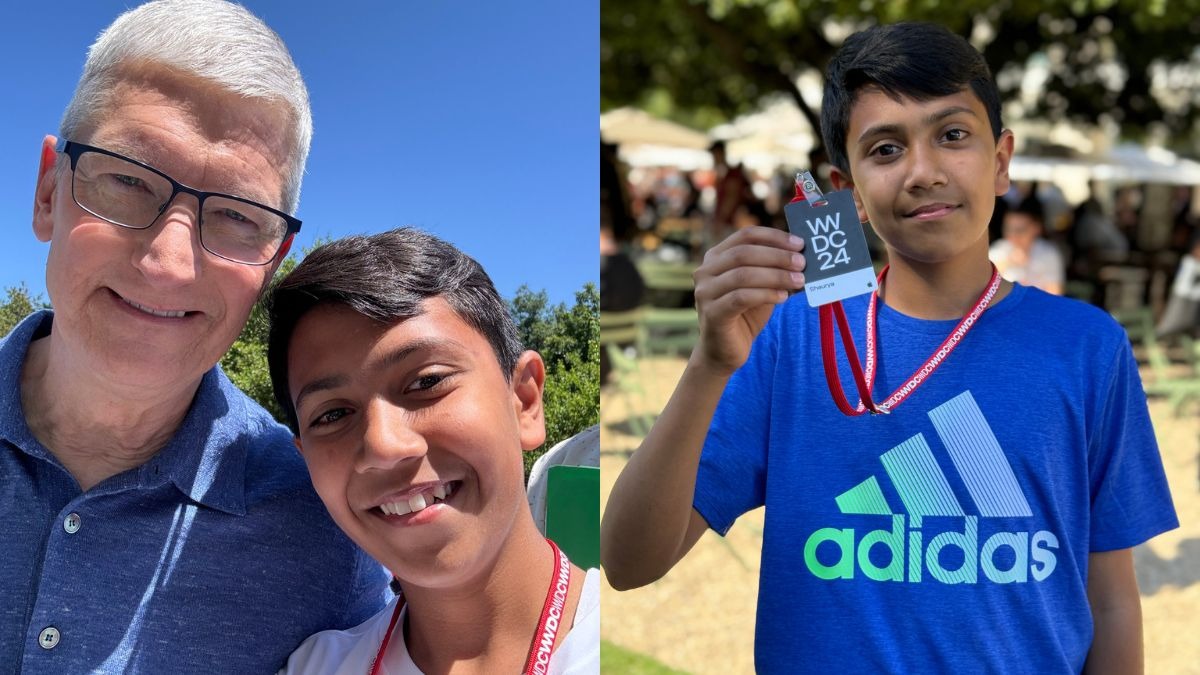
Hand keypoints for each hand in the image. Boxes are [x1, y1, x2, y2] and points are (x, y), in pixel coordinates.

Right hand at [691, 226, 805, 375]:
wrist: (723, 351)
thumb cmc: (744, 315)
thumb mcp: (760, 286)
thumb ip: (772, 270)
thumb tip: (802, 257)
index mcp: (716, 257)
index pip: (745, 236)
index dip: (774, 237)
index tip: (799, 244)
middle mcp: (705, 271)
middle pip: (743, 253)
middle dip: (777, 256)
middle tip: (802, 263)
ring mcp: (705, 292)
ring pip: (743, 274)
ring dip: (775, 276)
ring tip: (798, 281)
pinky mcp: (711, 313)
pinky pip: (741, 297)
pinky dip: (766, 294)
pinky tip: (784, 297)